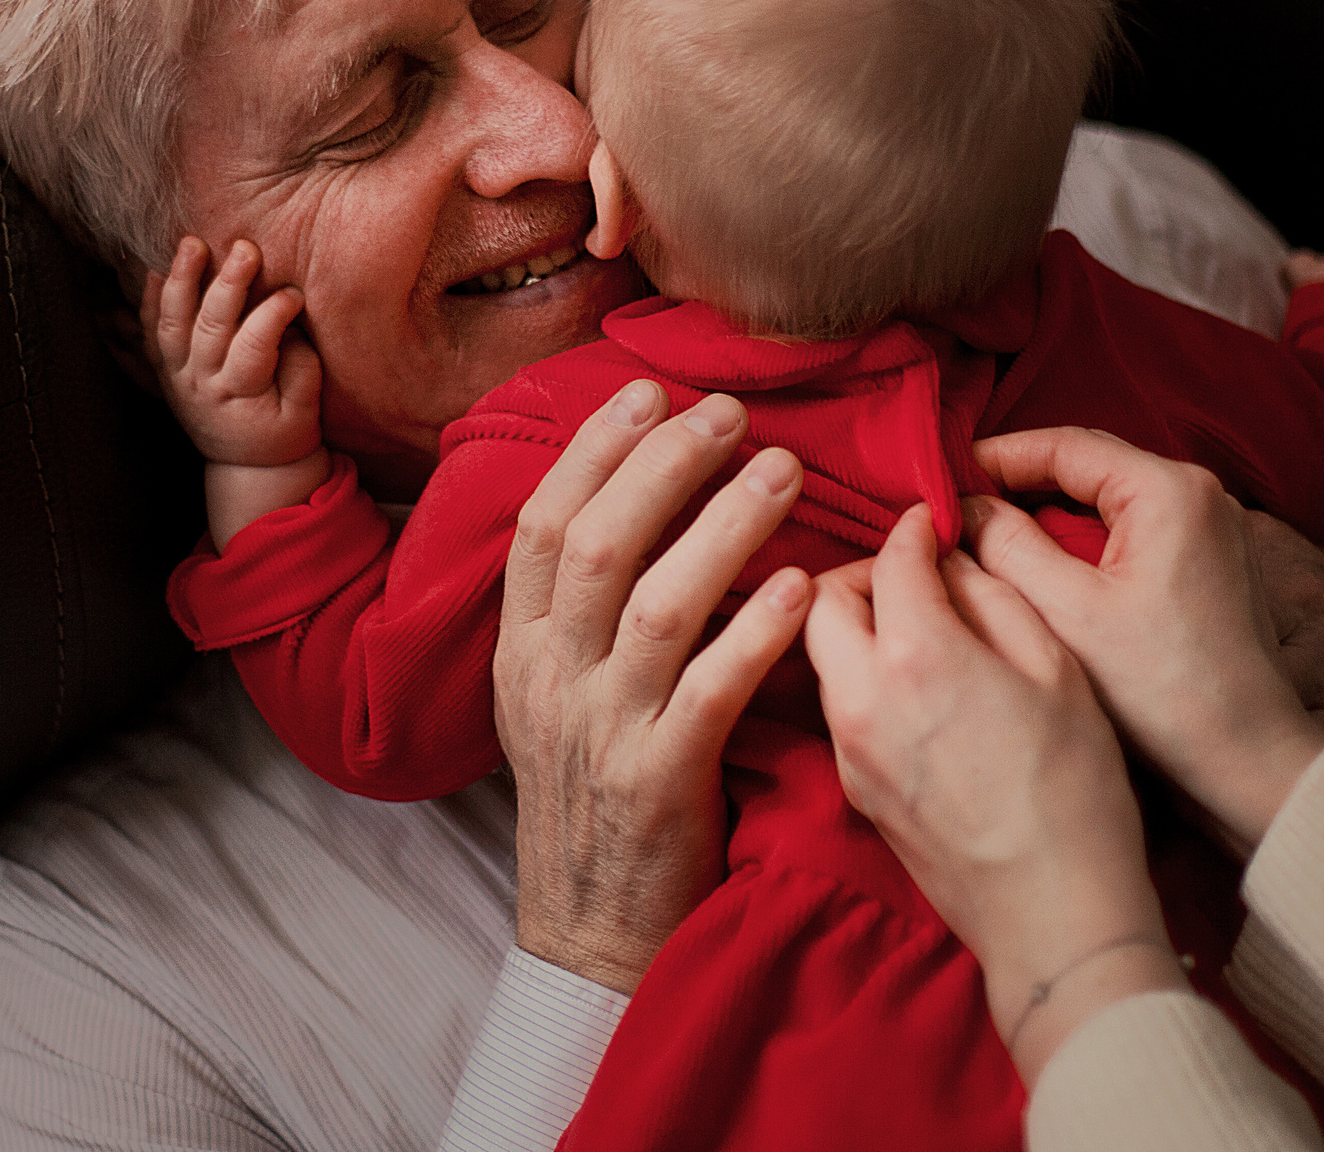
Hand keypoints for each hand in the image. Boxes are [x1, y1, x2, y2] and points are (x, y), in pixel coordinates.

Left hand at [141, 236, 327, 549]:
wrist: (243, 464)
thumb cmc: (282, 433)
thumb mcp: (304, 412)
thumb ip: (301, 369)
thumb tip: (292, 325)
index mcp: (239, 394)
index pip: (255, 343)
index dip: (274, 314)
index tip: (294, 294)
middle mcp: (200, 382)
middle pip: (210, 326)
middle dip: (228, 284)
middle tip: (246, 248)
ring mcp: (176, 374)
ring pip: (171, 322)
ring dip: (181, 280)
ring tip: (191, 243)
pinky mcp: (163, 367)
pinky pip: (150, 329)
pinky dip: (150, 297)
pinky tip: (154, 266)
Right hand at [494, 384, 811, 993]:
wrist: (590, 933)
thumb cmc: (592, 798)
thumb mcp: (552, 698)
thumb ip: (577, 611)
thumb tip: (632, 498)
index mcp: (520, 651)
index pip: (544, 523)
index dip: (596, 450)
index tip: (650, 391)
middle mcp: (551, 681)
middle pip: (599, 544)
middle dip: (666, 464)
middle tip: (731, 412)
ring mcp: (602, 733)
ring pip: (658, 603)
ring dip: (725, 527)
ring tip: (782, 470)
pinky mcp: (660, 784)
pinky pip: (712, 691)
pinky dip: (757, 631)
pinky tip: (803, 585)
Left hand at [808, 509, 1182, 1085]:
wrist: (1052, 914)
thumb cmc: (1075, 790)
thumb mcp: (1056, 668)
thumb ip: (994, 597)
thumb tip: (953, 559)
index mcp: (917, 654)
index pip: (888, 557)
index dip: (913, 529)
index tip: (933, 524)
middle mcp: (861, 696)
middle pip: (819, 599)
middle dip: (861, 572)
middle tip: (913, 576)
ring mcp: (848, 749)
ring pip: (819, 654)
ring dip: (853, 625)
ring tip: (913, 628)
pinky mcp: (853, 789)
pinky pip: (836, 706)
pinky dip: (860, 676)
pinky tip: (912, 687)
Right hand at [970, 428, 1323, 854]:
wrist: (1247, 760)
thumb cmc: (1165, 692)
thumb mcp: (1069, 614)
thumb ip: (1007, 546)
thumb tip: (963, 507)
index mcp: (1169, 491)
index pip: (1064, 445)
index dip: (995, 457)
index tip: (940, 479)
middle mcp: (1199, 493)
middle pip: (1087, 467)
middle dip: (1018, 486)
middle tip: (955, 511)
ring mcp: (1210, 527)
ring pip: (1106, 501)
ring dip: (1048, 516)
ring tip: (986, 540)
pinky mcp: (1208, 563)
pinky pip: (1130, 532)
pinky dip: (1082, 543)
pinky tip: (1040, 571)